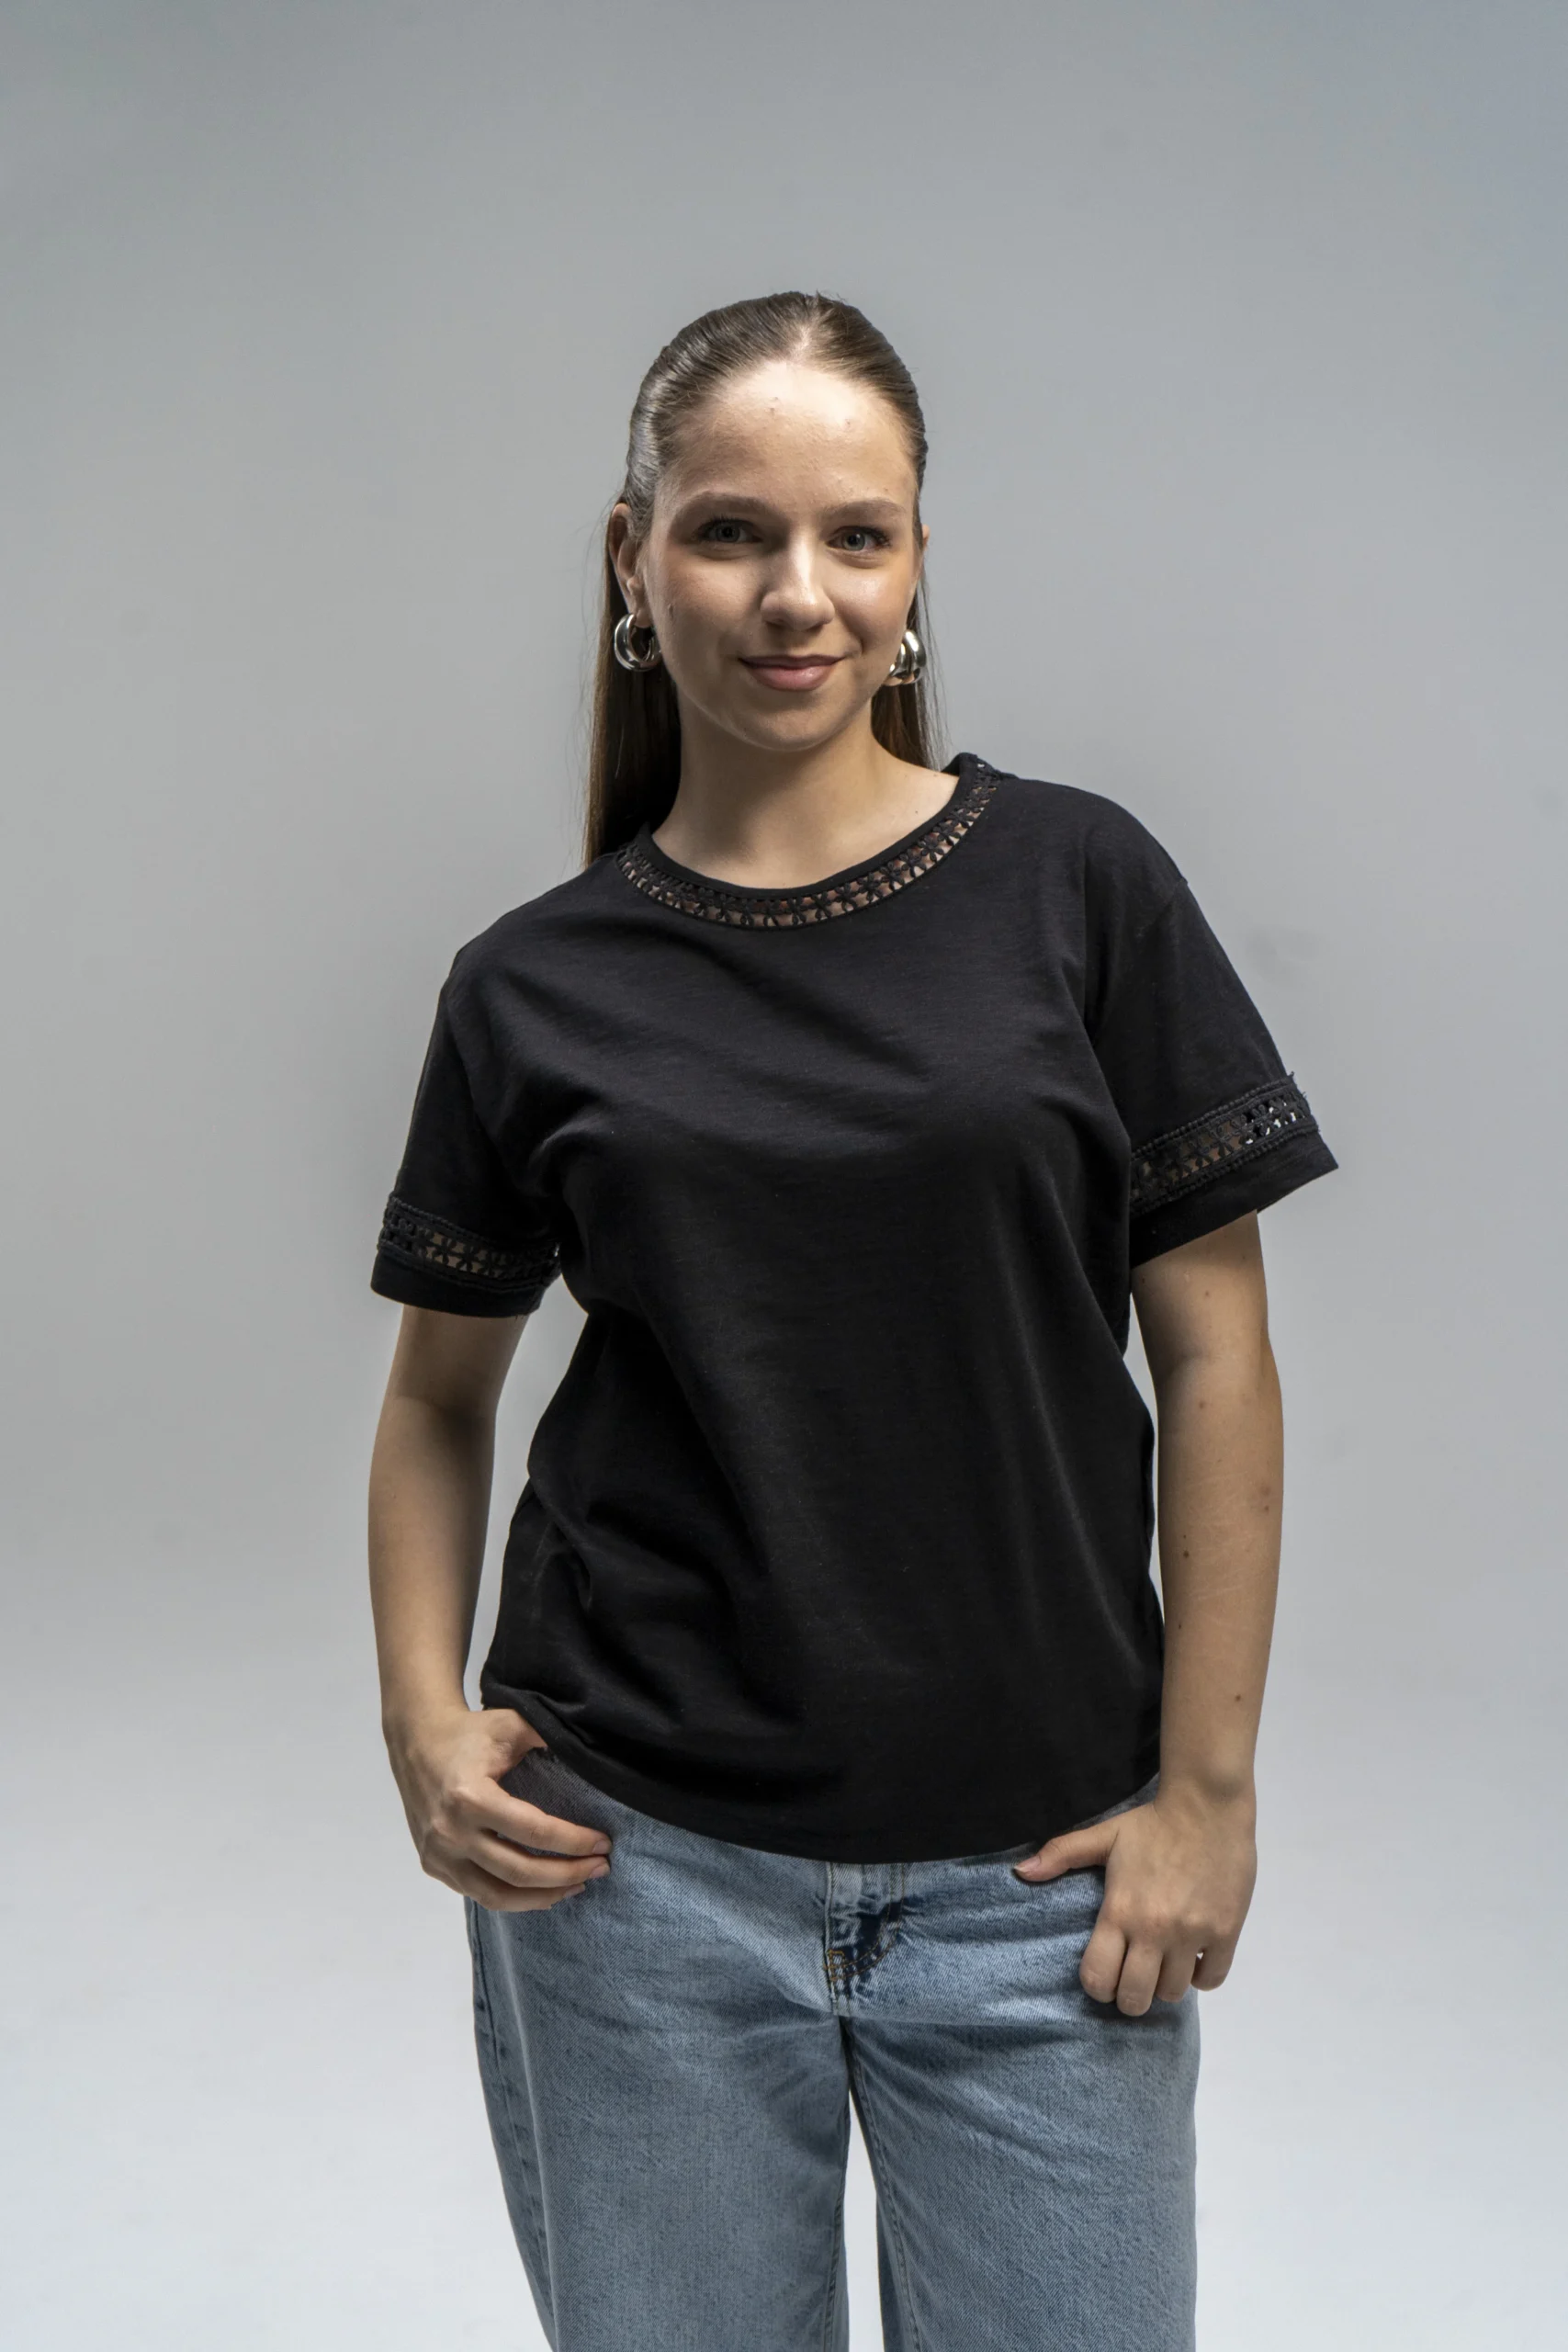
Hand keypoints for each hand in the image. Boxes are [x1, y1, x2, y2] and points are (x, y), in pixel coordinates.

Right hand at [386, 1703, 612, 1912]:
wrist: (417, 1741)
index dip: (573, 1842)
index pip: (533, 1831)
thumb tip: (592, 1754)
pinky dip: (514, 1898)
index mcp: (470, 1797)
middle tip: (601, 1867)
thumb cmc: (470, 1732)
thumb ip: (549, 1736)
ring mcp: (439, 1854)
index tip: (604, 1843)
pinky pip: (478, 1894)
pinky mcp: (433, 1865)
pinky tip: (541, 1891)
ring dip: (543, 1896)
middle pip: (519, 1871)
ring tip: (578, 1886)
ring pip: (497, 1895)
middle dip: (568, 1874)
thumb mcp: (510, 1723)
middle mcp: (450, 1832)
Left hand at [1013, 1782, 1256, 2014]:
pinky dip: (1201, 1977)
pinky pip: (1211, 1980)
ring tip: (1164, 1964)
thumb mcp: (1104, 1836)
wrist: (1208, 1808)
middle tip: (1134, 1979)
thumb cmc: (1152, 1825)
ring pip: (1173, 1993)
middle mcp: (1154, 1930)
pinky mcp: (1225, 1933)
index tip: (1104, 1975)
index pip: (1098, 1978)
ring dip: (1165, 1985)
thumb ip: (1061, 1854)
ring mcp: (1192, 1935)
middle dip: (1130, 1997)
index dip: (1097, 1986)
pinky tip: (1194, 1958)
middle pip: (1135, 1998)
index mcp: (1120, 1911)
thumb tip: (1020, 1871)